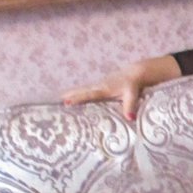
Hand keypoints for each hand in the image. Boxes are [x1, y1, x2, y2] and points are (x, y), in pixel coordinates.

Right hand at [61, 56, 180, 120]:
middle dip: (70, 95)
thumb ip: (130, 106)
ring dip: (71, 93)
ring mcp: (98, 85)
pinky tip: (73, 96)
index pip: (89, 94)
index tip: (67, 102)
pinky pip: (87, 90)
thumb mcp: (132, 95)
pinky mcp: (100, 85)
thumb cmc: (133, 84)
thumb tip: (130, 118)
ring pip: (83, 89)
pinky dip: (78, 92)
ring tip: (59, 98)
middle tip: (57, 100)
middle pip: (82, 90)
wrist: (136, 73)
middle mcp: (99, 86)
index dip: (78, 98)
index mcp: (104, 89)